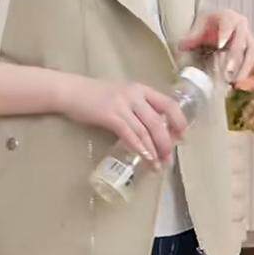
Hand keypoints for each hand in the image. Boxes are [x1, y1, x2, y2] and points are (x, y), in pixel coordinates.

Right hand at [60, 77, 189, 169]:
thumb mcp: (122, 95)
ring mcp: (122, 105)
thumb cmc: (95, 95)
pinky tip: (145, 158)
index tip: (182, 137)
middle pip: (159, 121)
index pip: (169, 104)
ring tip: (158, 165)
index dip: (179, 121)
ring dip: (154, 150)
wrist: (71, 91)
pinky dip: (140, 148)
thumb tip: (153, 128)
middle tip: (169, 158)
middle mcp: (134, 95)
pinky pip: (130, 135)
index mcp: (141, 89)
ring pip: (146, 130)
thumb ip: (137, 106)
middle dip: (167, 143)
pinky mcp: (110, 116)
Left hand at [177, 9, 253, 85]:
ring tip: (237, 82)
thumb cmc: (205, 23)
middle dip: (235, 58)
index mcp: (228, 16)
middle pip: (242, 43)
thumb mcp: (197, 27)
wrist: (212, 22)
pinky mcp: (251, 45)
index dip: (225, 34)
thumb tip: (182, 45)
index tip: (220, 45)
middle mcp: (242, 25)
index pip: (228, 24)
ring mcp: (248, 37)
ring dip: (246, 68)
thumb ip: (190, 37)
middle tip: (227, 73)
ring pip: (252, 52)